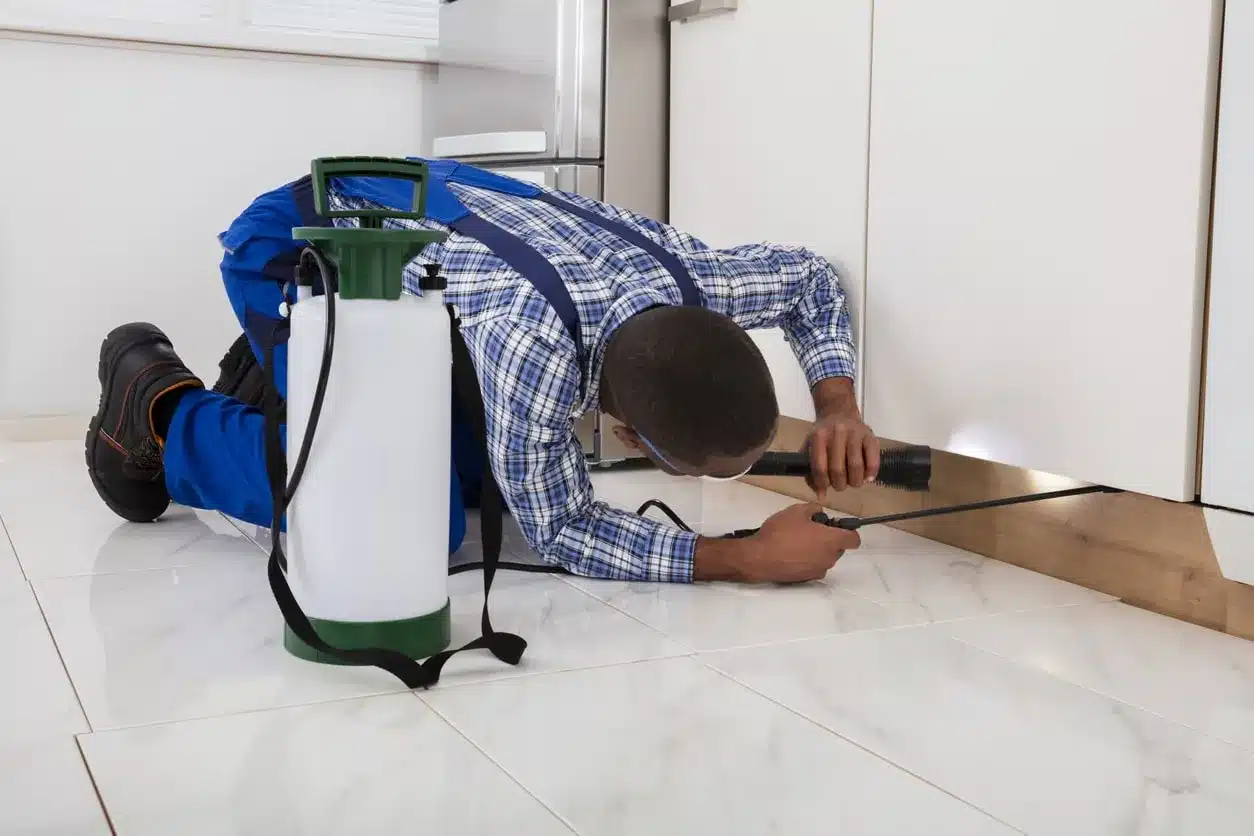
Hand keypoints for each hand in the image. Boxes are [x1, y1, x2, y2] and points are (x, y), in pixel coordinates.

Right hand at [741, 503, 860, 582]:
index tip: (834, 525)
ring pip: (826, 557)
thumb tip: (819, 513)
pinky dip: (808, 560)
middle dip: (829, 538)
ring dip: (818, 549)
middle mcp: (830, 558)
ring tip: (797, 541)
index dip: (848, 530)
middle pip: (839, 548)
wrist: (759, 558)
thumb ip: (813, 509)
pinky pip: (814, 566)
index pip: (854, 539)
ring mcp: (819, 570)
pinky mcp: (807, 579)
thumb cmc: (780, 532)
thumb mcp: (796, 511)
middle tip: (810, 529)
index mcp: (831, 540)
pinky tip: (791, 554)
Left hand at [806, 413, 880, 496]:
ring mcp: (855, 433)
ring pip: (856, 466)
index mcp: (819, 436)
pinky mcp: (871, 436)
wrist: (839, 413)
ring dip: (854, 481)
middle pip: (838, 470)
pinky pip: (873, 460)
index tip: (825, 488)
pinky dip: (871, 473)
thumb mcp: (810, 447)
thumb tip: (820, 495)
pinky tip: (867, 478)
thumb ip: (810, 472)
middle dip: (839, 484)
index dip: (822, 483)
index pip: (819, 467)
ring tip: (853, 482)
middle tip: (840, 485)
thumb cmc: (824, 435)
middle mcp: (837, 432)